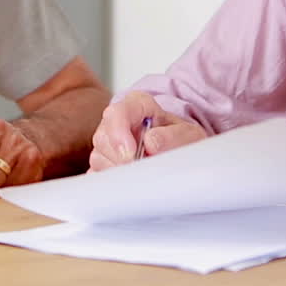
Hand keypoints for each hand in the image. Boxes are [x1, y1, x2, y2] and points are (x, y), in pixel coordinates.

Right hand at [88, 91, 206, 170]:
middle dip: (122, 159)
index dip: (119, 134)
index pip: (117, 113)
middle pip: (103, 138)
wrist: (177, 148)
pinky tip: (132, 179)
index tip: (130, 154)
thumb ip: (173, 136)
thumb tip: (151, 142)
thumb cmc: (179, 139)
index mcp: (137, 105)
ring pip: (98, 158)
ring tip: (143, 171)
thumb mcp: (188, 135)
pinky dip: (114, 180)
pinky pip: (97, 173)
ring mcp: (105, 141)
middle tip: (143, 168)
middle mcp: (115, 121)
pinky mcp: (100, 161)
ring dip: (120, 170)